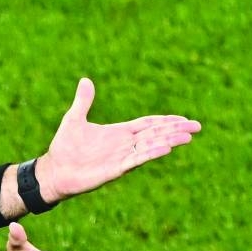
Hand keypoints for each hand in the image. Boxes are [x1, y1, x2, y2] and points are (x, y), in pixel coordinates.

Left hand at [35, 77, 200, 202]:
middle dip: (175, 130)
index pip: (147, 125)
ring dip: (168, 141)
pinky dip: (150, 153)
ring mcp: (121, 157)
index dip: (165, 121)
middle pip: (155, 134)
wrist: (54, 170)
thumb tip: (85, 80)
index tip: (183, 119)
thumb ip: (83, 101)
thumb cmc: (64, 147)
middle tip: (197, 127)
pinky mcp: (115, 169)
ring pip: (150, 146)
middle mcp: (124, 144)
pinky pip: (136, 160)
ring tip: (187, 137)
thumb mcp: (74, 118)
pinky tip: (165, 148)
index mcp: (118, 132)